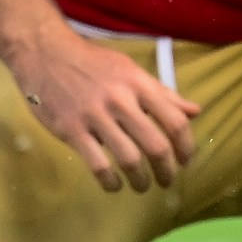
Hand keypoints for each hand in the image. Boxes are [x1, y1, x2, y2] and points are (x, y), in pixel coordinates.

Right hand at [8, 24, 201, 190]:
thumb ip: (162, 93)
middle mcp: (121, 100)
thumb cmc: (93, 64)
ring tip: (142, 186)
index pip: (174, 121)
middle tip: (166, 180)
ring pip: (129, 159)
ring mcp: (95, 116)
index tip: (185, 161)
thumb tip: (195, 111)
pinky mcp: (72, 131)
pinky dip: (110, 182)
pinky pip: (98, 165)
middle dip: (166, 170)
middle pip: (156, 145)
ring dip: (140, 180)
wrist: (46, 55)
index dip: (186, 147)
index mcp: (139, 84)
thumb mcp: (131, 71)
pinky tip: (114, 185)